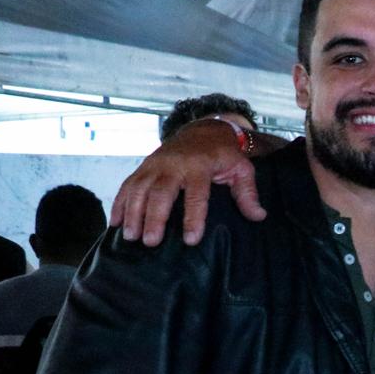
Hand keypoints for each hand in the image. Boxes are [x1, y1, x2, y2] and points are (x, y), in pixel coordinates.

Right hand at [110, 120, 262, 246]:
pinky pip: (128, 185)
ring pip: (139, 189)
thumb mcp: (242, 169)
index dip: (193, 218)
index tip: (191, 240)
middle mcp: (173, 165)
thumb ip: (248, 193)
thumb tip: (259, 216)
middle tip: (150, 242)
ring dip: (132, 213)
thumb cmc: (223, 156)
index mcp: (199, 167)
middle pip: (160, 193)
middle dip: (154, 218)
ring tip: (130, 237)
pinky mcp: (143, 167)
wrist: (202, 131)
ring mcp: (155, 165)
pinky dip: (120, 203)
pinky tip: (115, 223)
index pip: (196, 195)